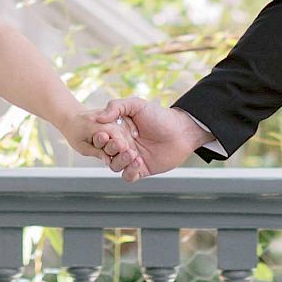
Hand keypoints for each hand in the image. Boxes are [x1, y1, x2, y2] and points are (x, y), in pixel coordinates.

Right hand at [92, 95, 211, 178]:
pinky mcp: (141, 169)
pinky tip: (138, 162)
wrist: (182, 132)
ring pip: (115, 166)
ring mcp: (131, 158)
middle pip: (106, 152)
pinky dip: (129, 171)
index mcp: (118, 130)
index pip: (101, 137)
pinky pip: (128, 176)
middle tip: (122, 144)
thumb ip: (116, 106)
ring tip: (133, 153)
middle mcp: (123, 144)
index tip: (104, 136)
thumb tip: (99, 118)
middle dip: (111, 149)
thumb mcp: (137, 105)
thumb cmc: (160, 116)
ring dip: (120, 161)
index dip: (100, 138)